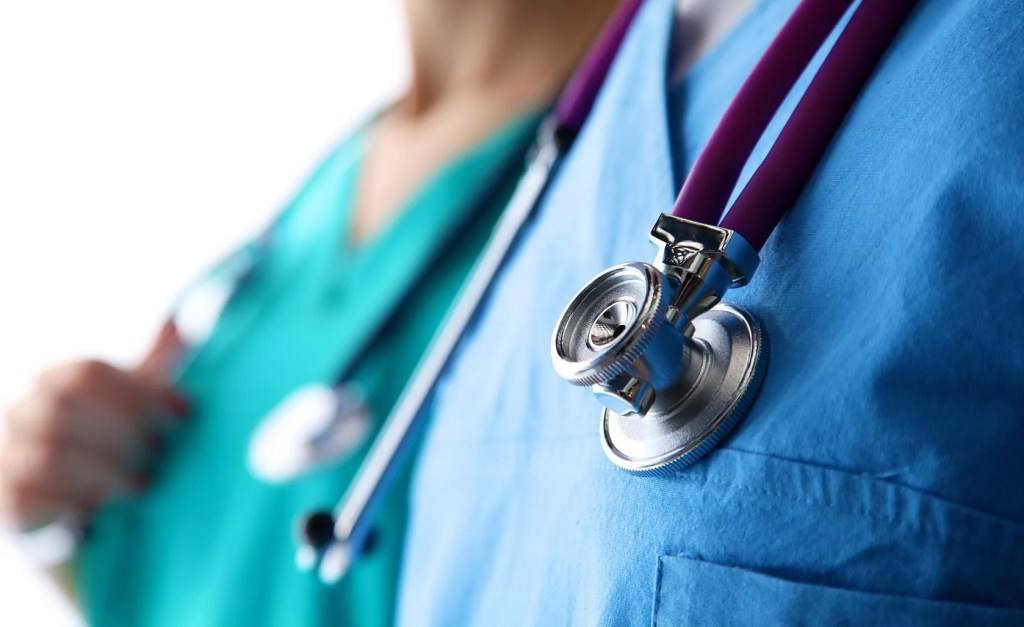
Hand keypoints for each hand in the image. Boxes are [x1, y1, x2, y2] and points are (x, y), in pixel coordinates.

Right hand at [0, 359, 188, 531]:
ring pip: (49, 456)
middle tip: (162, 450)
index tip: (183, 413)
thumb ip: (157, 362)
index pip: (87, 373)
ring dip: (104, 471)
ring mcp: (9, 454)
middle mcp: (25, 412)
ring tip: (145, 483)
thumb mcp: (135, 398)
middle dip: (122, 430)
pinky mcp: (6, 499)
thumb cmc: (110, 437)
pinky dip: (74, 503)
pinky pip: (29, 499)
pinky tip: (108, 510)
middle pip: (64, 408)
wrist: (71, 496)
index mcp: (56, 380)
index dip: (140, 391)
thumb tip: (180, 324)